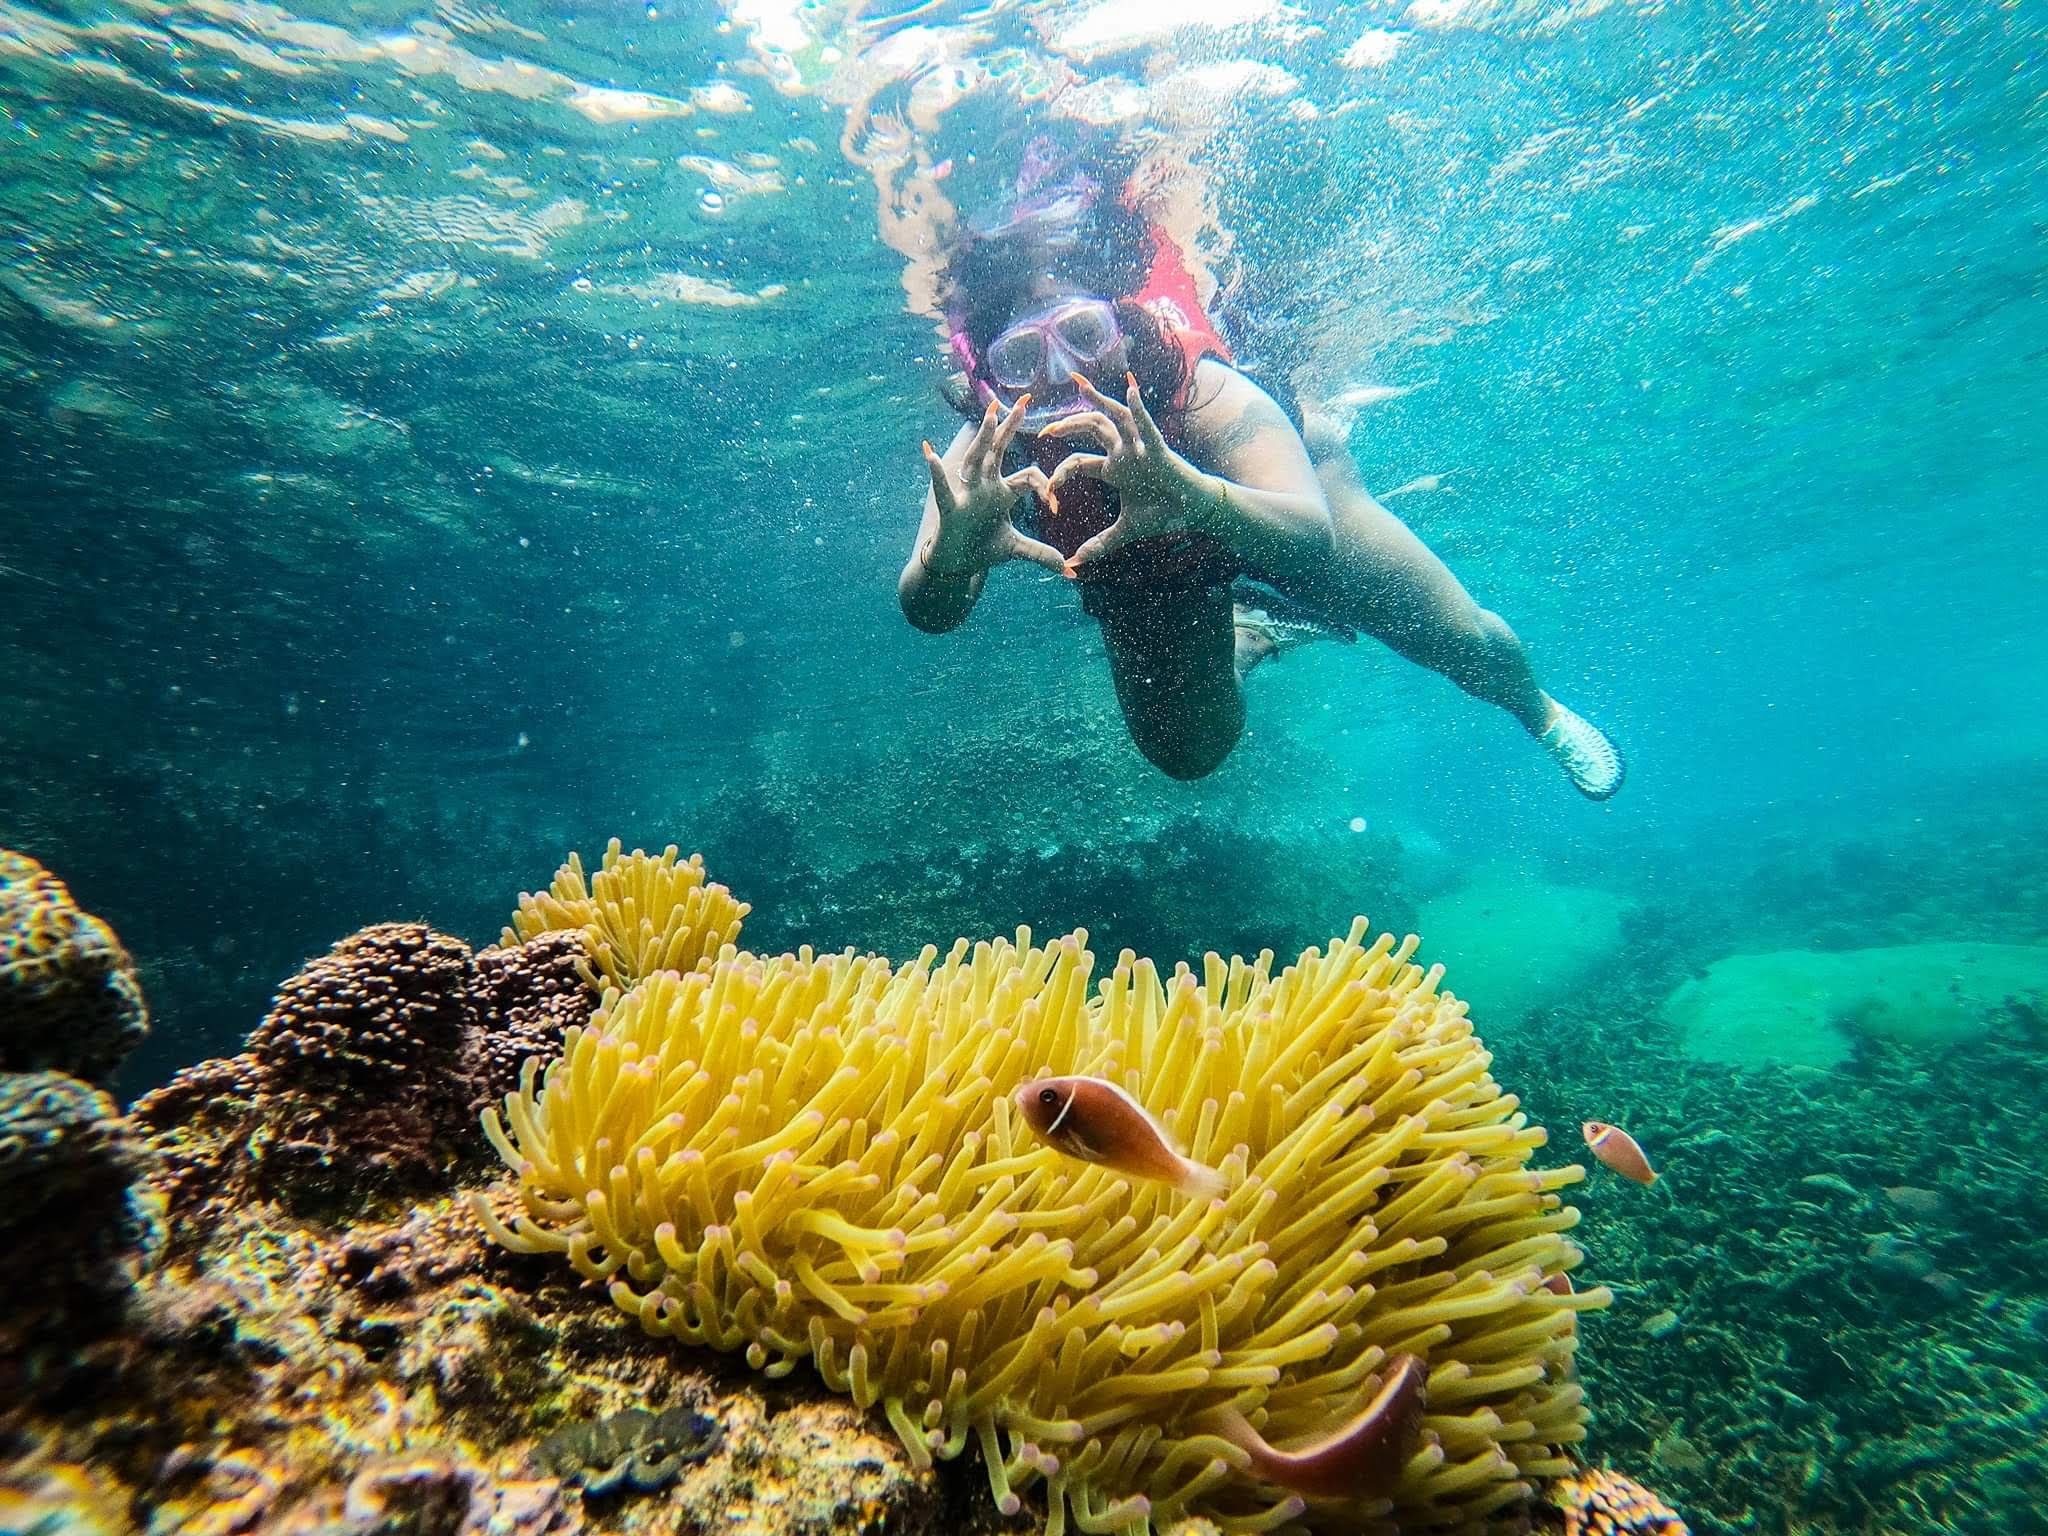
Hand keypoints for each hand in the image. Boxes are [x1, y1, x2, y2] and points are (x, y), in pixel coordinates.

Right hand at [918, 396, 1066, 578]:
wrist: (957, 562)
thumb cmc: (984, 548)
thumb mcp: (1017, 549)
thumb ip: (1042, 555)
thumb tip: (1069, 570)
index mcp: (1003, 492)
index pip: (1028, 476)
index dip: (1043, 485)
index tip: (1053, 504)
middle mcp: (985, 487)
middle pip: (1000, 452)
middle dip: (1010, 427)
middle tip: (1022, 401)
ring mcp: (967, 495)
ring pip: (976, 461)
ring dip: (983, 439)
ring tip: (990, 415)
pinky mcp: (951, 510)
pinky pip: (944, 490)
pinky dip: (937, 473)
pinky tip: (929, 453)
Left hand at [1040, 373, 1211, 572]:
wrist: (1192, 511)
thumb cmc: (1162, 513)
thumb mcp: (1125, 530)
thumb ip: (1100, 544)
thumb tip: (1075, 563)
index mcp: (1113, 469)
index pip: (1079, 462)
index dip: (1062, 472)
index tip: (1048, 486)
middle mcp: (1124, 452)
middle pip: (1092, 428)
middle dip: (1069, 425)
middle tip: (1046, 430)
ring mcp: (1141, 448)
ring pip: (1116, 418)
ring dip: (1098, 402)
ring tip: (1080, 387)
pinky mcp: (1159, 450)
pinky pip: (1147, 428)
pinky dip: (1139, 411)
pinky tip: (1130, 392)